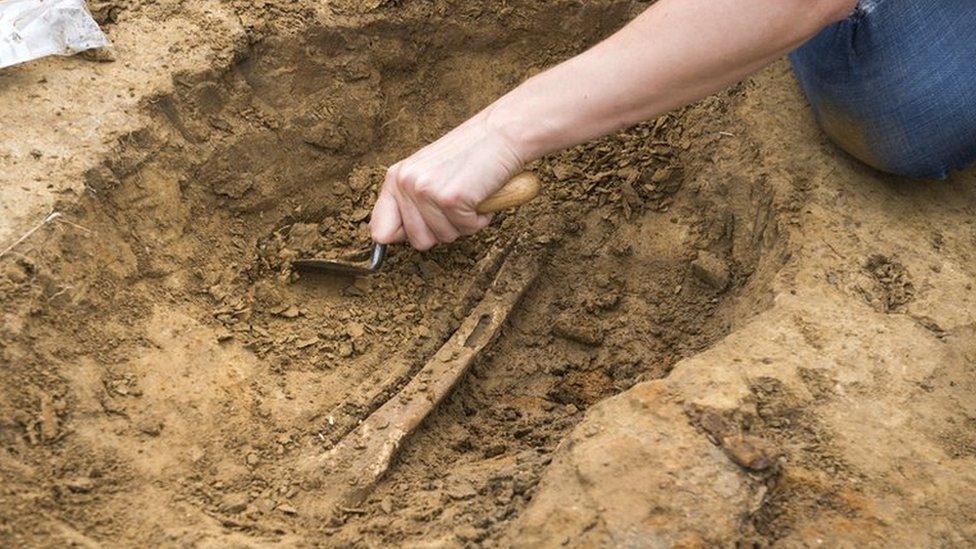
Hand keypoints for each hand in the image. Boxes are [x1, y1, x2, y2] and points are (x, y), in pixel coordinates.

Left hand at [369, 112, 525, 249]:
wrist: (501, 133)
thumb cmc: (470, 154)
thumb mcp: (427, 174)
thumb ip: (408, 201)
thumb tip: (385, 238)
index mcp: (395, 177)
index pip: (379, 231)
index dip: (404, 237)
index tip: (425, 227)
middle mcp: (405, 183)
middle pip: (418, 242)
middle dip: (443, 230)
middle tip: (456, 204)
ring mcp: (427, 190)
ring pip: (444, 238)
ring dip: (464, 223)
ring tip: (469, 194)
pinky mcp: (451, 198)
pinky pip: (467, 229)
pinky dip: (480, 218)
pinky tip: (481, 193)